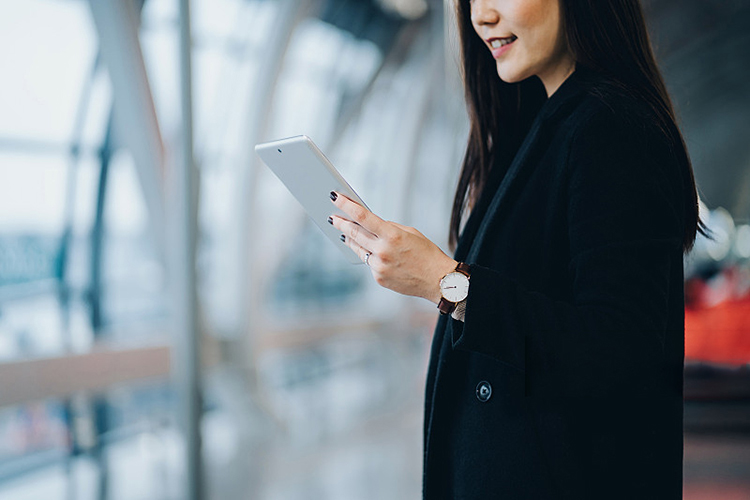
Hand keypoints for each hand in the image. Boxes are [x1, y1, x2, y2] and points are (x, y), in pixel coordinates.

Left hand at [329, 192, 457, 303]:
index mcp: (392, 235)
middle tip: (332, 217)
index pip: (363, 216)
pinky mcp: (379, 278)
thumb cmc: (427, 253)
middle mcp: (383, 251)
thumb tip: (369, 224)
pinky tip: (367, 250)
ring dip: (349, 239)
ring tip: (342, 232)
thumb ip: (388, 228)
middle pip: (354, 233)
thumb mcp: (410, 233)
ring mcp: (379, 266)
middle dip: (341, 223)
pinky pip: (369, 263)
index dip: (346, 205)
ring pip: (358, 249)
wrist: (438, 280)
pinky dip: (368, 255)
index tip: (335, 197)